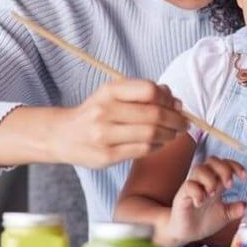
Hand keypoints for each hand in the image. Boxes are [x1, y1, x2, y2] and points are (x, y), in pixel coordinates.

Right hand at [50, 79, 188, 169]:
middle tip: (184, 124)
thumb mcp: (112, 95)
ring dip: (169, 135)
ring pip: (151, 135)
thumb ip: (142, 93)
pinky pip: (142, 151)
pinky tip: (159, 144)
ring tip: (173, 134)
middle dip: (176, 120)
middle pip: (154, 115)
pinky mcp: (106, 156)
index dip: (168, 98)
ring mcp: (104, 135)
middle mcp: (105, 111)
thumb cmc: (94, 113)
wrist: (63, 135)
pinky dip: (157, 147)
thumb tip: (175, 101)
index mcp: (108, 91)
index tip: (176, 105)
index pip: (149, 90)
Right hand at [158, 157, 246, 245]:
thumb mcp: (224, 216)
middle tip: (229, 185)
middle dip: (224, 169)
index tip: (244, 177)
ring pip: (200, 169)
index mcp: (216, 184)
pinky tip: (200, 203)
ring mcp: (193, 187)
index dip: (235, 166)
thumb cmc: (203, 221)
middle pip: (212, 161)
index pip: (225, 165)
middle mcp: (204, 182)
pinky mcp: (182, 195)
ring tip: (212, 194)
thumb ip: (234, 210)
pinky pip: (189, 185)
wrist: (187, 233)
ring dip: (210, 180)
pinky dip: (197, 193)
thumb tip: (245, 206)